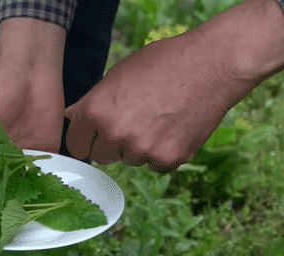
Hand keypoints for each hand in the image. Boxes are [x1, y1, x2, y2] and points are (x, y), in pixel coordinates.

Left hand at [64, 0, 283, 171]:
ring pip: (131, 160)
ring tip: (160, 119)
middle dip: (114, 144)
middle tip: (136, 121)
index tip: (96, 136)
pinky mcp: (167, 159)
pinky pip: (156, 166)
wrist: (212, 65)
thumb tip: (71, 117)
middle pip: (103, 157)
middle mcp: (115, 134)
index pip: (77, 145)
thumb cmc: (164, 63)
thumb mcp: (119, 75)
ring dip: (141, 148)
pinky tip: (175, 129)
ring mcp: (141, 150)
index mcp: (96, 111)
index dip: (88, 139)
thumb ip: (92, 101)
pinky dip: (164, 153)